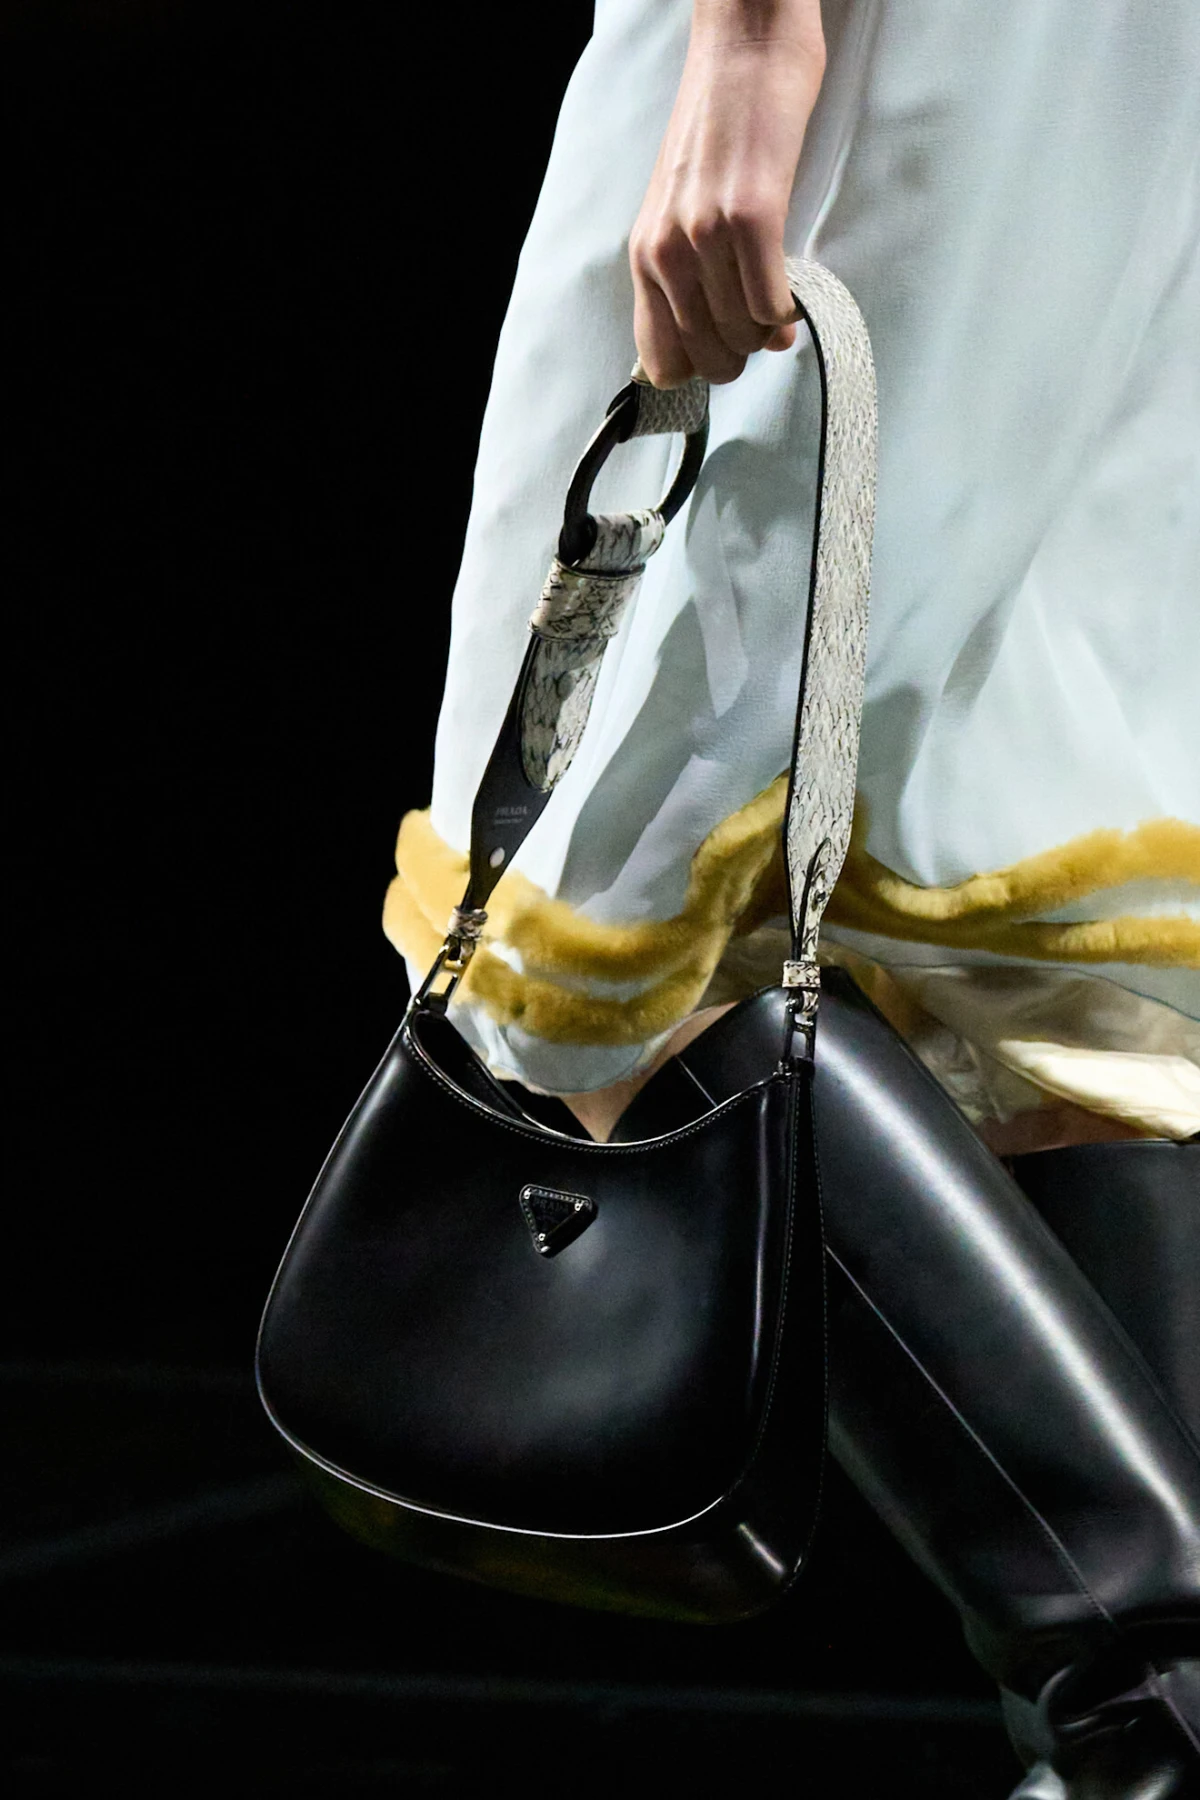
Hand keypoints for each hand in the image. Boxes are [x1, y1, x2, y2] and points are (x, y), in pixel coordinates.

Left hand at [629, 0, 825, 386]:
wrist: (744, 45)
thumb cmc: (721, 128)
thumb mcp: (682, 209)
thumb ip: (693, 274)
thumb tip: (734, 337)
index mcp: (645, 255)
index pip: (659, 360)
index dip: (698, 372)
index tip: (725, 356)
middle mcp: (666, 251)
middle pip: (706, 357)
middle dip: (741, 357)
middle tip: (761, 332)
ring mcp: (706, 235)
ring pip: (741, 335)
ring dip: (767, 334)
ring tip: (779, 304)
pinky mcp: (752, 215)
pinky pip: (769, 304)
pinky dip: (787, 312)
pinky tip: (793, 294)